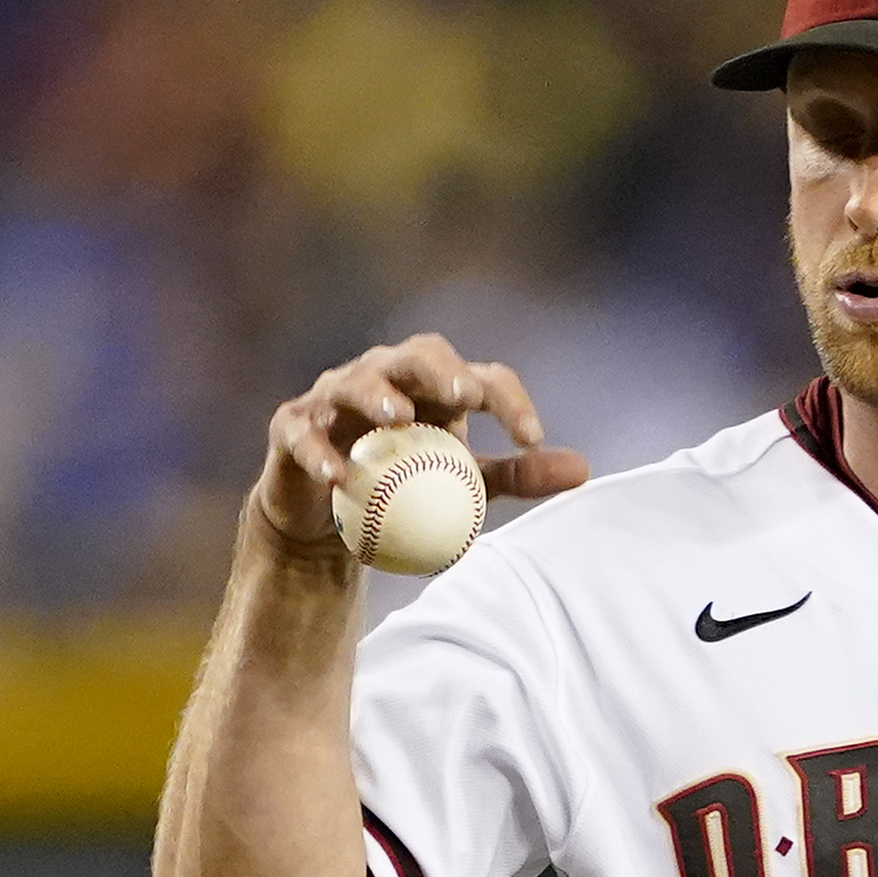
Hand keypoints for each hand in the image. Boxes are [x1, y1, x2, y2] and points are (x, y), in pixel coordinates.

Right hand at [252, 333, 591, 551]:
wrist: (327, 520)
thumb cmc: (404, 490)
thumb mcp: (465, 486)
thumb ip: (518, 475)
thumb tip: (584, 471)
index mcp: (435, 388)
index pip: (480, 377)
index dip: (508, 398)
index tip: (531, 436)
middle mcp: (388, 379)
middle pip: (417, 355)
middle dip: (441, 368)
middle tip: (463, 395)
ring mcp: (336, 398)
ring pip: (356, 383)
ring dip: (378, 396)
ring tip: (400, 419)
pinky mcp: (293, 428)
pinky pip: (304, 434)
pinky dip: (320, 453)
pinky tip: (340, 475)